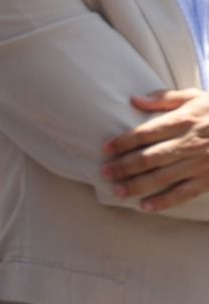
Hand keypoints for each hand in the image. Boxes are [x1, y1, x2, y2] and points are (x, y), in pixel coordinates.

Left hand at [101, 89, 208, 210]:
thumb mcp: (194, 97)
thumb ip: (163, 99)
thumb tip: (133, 100)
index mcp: (182, 121)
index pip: (145, 133)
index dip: (123, 142)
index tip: (105, 148)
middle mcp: (188, 144)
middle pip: (149, 157)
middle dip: (124, 166)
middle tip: (105, 173)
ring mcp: (199, 164)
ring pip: (162, 177)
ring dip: (137, 185)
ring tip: (118, 190)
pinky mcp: (208, 180)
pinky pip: (184, 193)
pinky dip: (164, 201)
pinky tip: (146, 206)